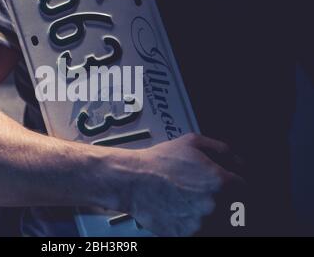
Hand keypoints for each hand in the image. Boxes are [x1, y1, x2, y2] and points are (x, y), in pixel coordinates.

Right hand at [124, 133, 242, 236]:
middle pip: (236, 210)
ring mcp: (200, 222)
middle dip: (226, 202)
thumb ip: (222, 149)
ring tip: (193, 204)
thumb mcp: (192, 142)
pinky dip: (196, 225)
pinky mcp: (186, 235)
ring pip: (220, 224)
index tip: (230, 188)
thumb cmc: (159, 161)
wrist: (132, 180)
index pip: (245, 190)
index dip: (237, 187)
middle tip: (206, 195)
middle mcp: (214, 204)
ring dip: (213, 216)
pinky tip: (184, 212)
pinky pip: (202, 232)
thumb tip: (239, 162)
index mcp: (220, 181)